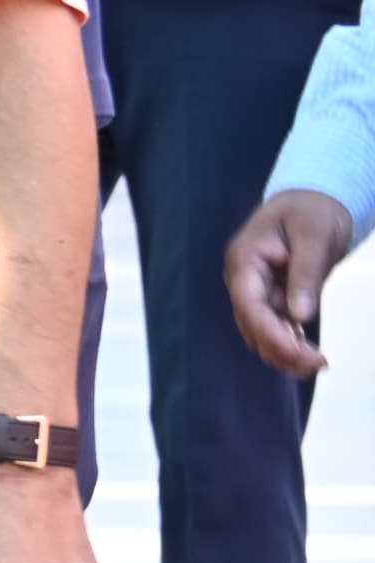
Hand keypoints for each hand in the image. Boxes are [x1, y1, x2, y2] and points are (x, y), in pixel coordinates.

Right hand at [227, 186, 353, 376]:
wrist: (313, 198)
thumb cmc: (313, 210)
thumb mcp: (315, 235)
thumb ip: (305, 273)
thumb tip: (299, 316)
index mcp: (245, 260)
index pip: (249, 305)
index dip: (271, 333)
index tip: (300, 353)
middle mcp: (243, 279)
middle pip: (252, 324)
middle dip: (281, 348)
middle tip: (319, 363)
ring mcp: (254, 289)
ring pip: (260, 331)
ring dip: (284, 351)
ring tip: (317, 364)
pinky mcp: (271, 296)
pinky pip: (274, 326)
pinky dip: (290, 343)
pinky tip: (311, 355)